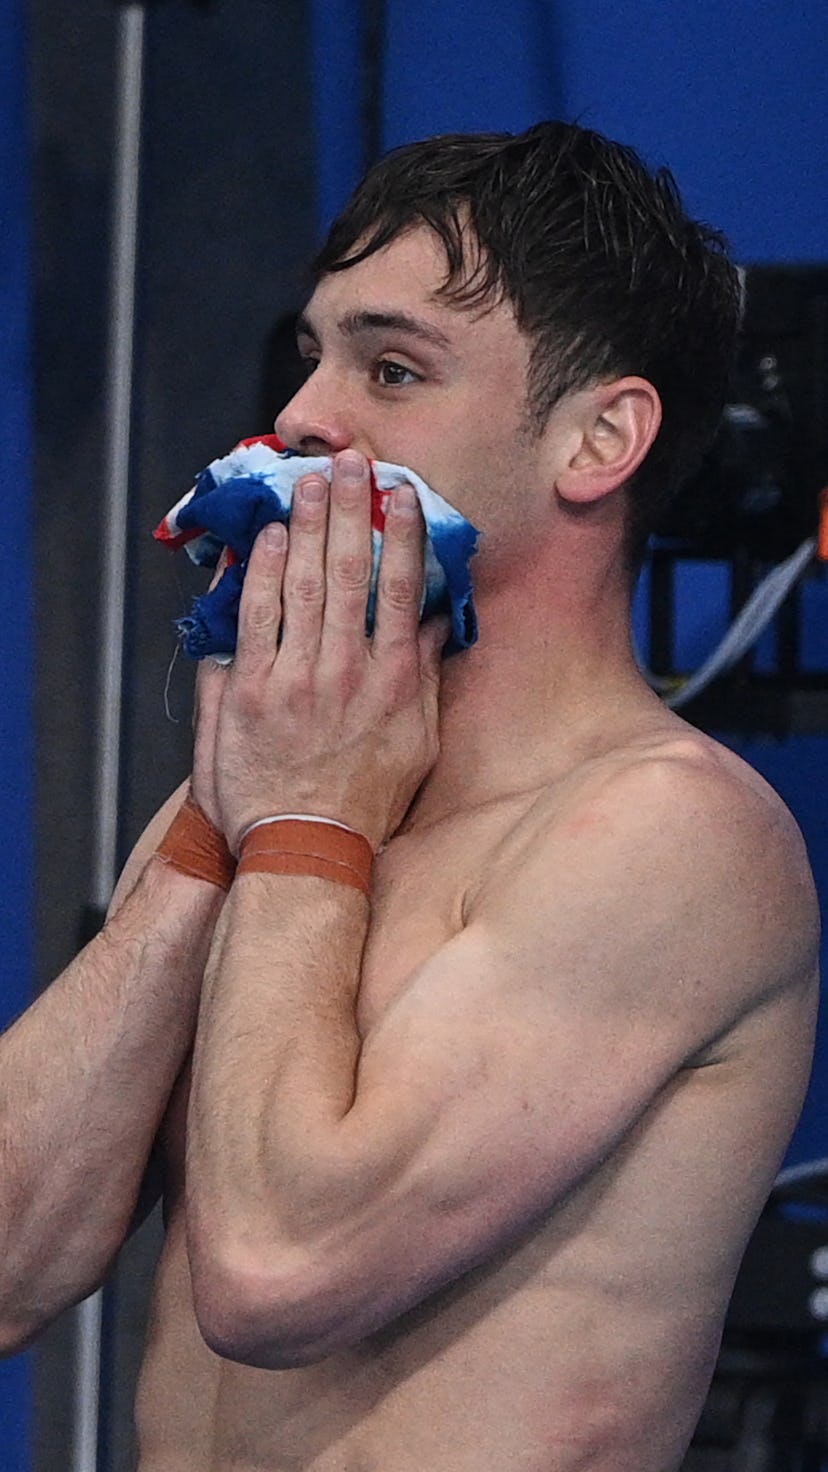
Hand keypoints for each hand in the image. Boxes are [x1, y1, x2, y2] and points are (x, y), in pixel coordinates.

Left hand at [197, 450, 447, 852]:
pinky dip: (262, 575)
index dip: (401, 535)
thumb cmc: (365, 802)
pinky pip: (256, 619)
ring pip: (304, 585)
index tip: (402, 495)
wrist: (305, 847)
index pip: (400, 590)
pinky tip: (270, 538)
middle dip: (352, 511)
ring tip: (312, 482)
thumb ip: (427, 680)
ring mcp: (296, 678)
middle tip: (353, 462)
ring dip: (309, 527)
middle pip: (350, 573)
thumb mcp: (419, 745)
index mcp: (393, 680)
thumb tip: (440, 626)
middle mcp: (347, 670)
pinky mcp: (252, 691)